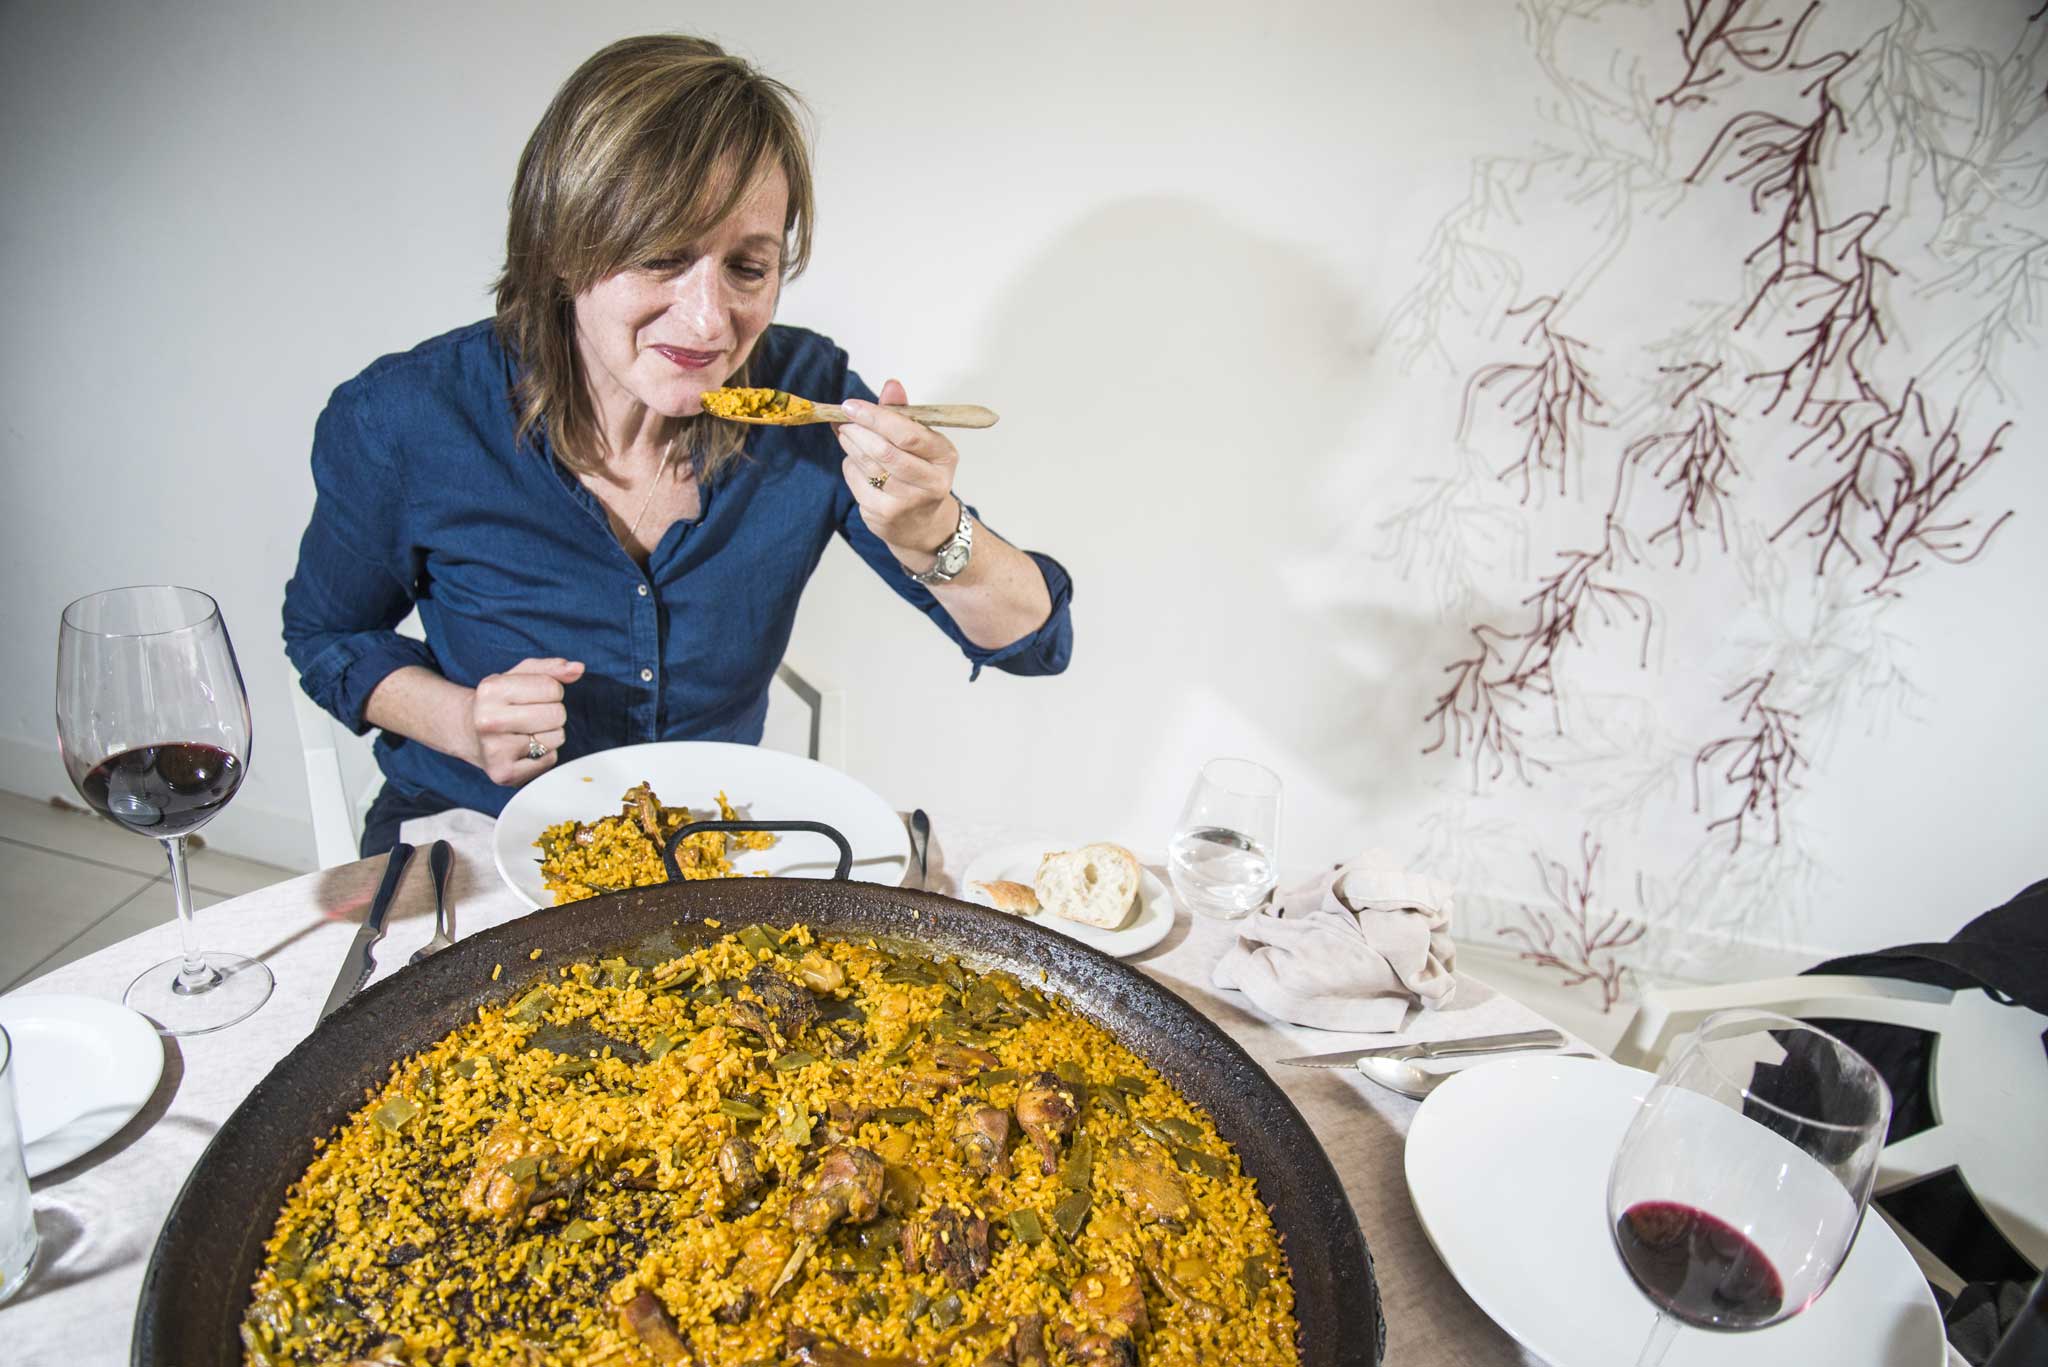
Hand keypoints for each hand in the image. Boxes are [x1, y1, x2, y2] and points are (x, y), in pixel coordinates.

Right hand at [469, 657, 582, 784]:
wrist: (468, 731)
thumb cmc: (499, 701)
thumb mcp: (518, 675)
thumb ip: (550, 669)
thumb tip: (577, 668)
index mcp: (491, 690)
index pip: (552, 688)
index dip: (552, 691)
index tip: (534, 696)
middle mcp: (488, 721)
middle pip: (557, 714)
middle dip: (552, 713)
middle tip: (531, 716)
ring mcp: (495, 750)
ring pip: (556, 738)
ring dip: (549, 735)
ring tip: (526, 732)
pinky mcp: (504, 773)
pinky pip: (550, 760)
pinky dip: (544, 755)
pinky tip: (524, 749)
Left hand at [836, 378, 960, 563]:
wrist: (924, 526)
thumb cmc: (921, 474)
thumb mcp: (922, 442)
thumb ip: (904, 414)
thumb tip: (891, 385)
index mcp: (944, 456)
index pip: (908, 434)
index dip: (876, 417)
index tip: (852, 405)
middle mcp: (931, 482)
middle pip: (885, 451)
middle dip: (859, 430)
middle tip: (845, 419)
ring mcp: (907, 503)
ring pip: (868, 465)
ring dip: (850, 444)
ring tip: (846, 433)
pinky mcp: (884, 515)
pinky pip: (857, 481)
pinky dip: (850, 466)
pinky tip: (855, 461)